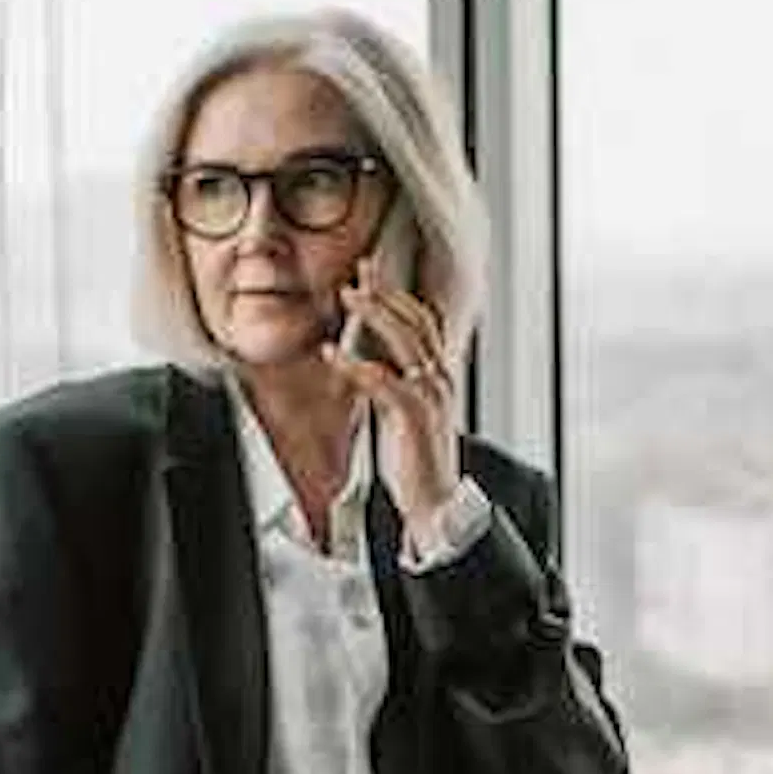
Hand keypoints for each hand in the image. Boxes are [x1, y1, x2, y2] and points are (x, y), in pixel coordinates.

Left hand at [327, 278, 463, 532]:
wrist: (436, 503)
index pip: (422, 323)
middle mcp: (440, 378)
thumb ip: (394, 391)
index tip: (372, 275)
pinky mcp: (415, 416)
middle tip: (359, 270)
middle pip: (415, 320)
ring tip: (347, 295)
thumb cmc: (417, 464)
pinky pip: (383, 380)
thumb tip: (373, 373)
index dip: (398, 296)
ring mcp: (431, 394)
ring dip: (374, 314)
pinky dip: (356, 363)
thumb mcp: (405, 418)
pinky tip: (332, 353)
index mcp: (438, 377)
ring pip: (404, 340)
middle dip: (386, 292)